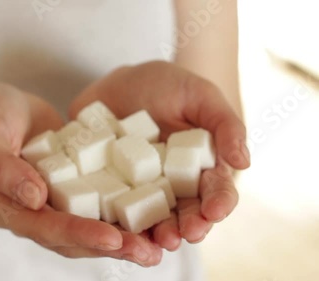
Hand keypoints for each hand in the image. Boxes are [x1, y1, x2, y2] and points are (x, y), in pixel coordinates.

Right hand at [0, 83, 162, 266]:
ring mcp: (50, 201)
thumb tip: (34, 198)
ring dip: (120, 239)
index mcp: (5, 207)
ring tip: (156, 247)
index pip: (43, 228)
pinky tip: (148, 214)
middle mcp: (31, 212)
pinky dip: (119, 211)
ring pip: (86, 227)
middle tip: (148, 253)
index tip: (113, 238)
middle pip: (70, 239)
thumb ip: (1, 167)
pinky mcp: (68, 186)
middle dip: (109, 246)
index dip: (77, 234)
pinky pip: (94, 203)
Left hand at [69, 61, 250, 250]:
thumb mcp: (200, 96)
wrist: (123, 79)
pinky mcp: (109, 185)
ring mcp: (139, 188)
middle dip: (183, 227)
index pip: (214, 192)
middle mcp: (171, 185)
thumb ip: (225, 125)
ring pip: (148, 218)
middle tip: (179, 236)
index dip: (218, 204)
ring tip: (150, 242)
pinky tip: (112, 228)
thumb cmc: (169, 86)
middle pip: (183, 214)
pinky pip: (111, 206)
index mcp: (199, 169)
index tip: (215, 211)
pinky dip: (112, 221)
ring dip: (150, 233)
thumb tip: (244, 161)